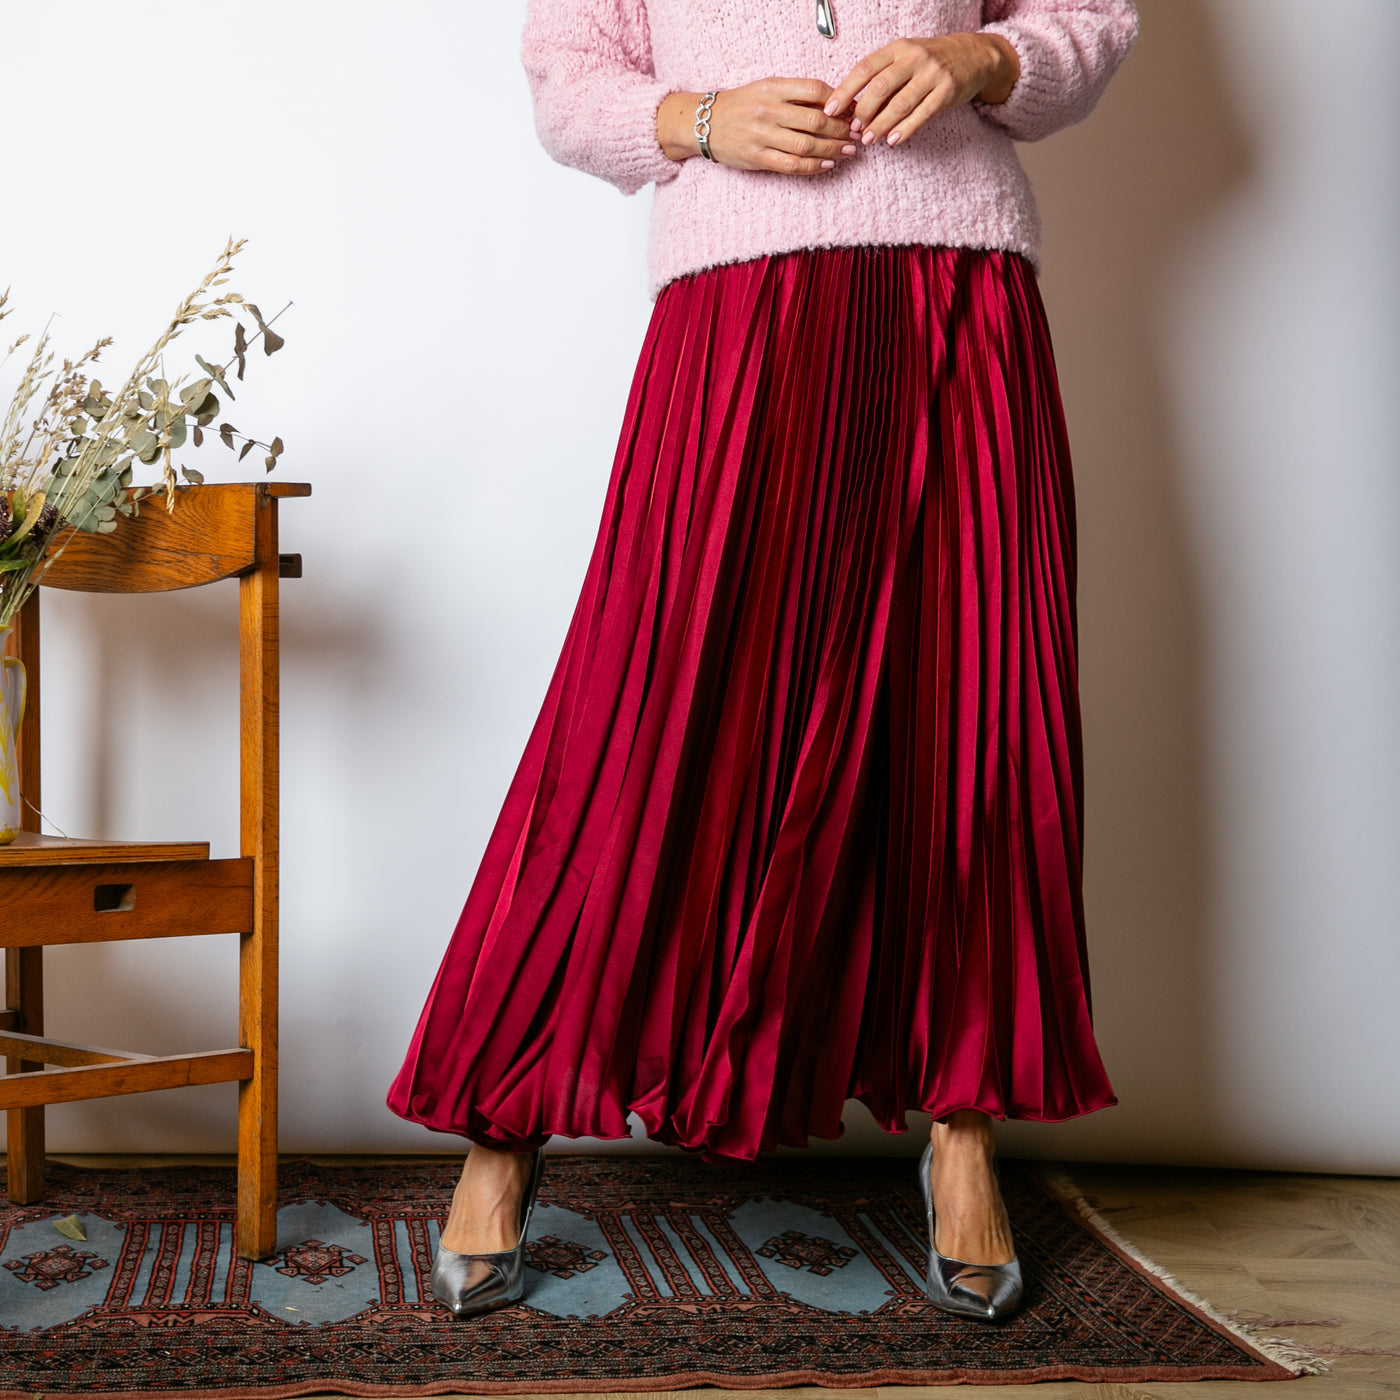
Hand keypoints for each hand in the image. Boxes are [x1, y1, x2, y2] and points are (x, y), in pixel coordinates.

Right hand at [657, 80, 856, 174]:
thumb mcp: (767, 88)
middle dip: (841, 128)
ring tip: (848, 151)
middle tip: (856, 133)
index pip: (815, 90)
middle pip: (815, 120)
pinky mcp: (758, 157)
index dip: (839, 100)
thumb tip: (834, 103)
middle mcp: (768, 110)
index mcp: (773, 87)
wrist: (706, 123)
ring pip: (806, 145)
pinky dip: (813, 166)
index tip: (852, 109)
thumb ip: (796, 94)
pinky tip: (828, 164)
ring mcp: (762, 135)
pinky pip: (791, 165)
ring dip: (832, 149)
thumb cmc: (742, 105)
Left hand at [822, 34, 1018, 148]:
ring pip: (900, 103)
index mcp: (897, 49)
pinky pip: (922, 113)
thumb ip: (882, 78)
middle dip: (863, 112)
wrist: (972, 55)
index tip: (830, 110)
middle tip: (853, 130)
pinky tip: (893, 141)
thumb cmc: (929, 62)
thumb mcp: (904, 59)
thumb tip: (850, 107)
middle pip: (880, 87)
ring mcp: (932, 73)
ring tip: (869, 140)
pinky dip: (906, 129)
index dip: (845, 91)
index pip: (865, 69)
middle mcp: (914, 57)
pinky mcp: (948, 90)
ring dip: (881, 125)